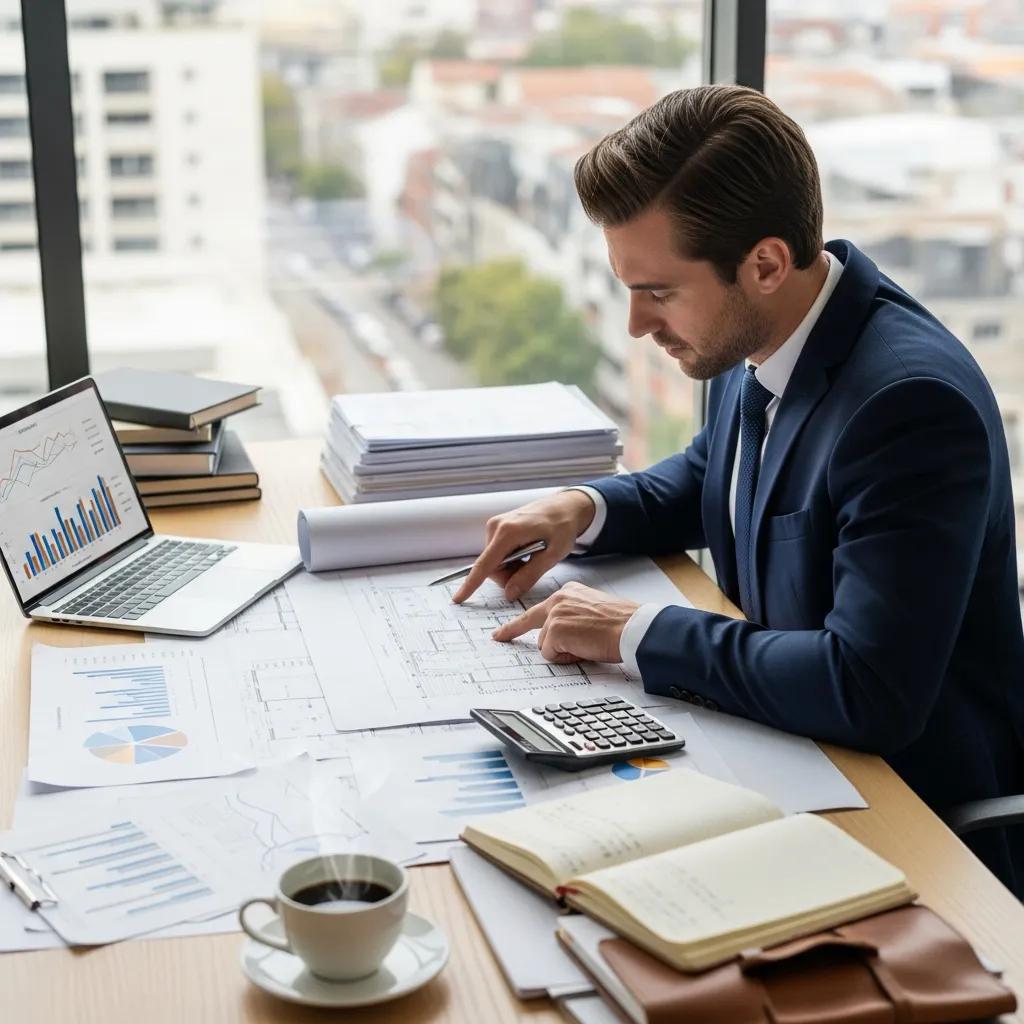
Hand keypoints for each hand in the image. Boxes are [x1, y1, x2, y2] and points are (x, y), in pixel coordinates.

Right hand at [452, 490, 596, 603]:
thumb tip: (509, 593)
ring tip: (532, 557)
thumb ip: (529, 575)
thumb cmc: (562, 527)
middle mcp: (496, 526)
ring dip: (511, 567)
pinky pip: (498, 553)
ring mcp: (496, 525)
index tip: (458, 598)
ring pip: (494, 562)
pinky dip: (511, 559)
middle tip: (532, 568)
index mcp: (508, 532)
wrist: (565, 506)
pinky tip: (527, 550)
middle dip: (509, 575)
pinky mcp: (498, 527)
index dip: (471, 584)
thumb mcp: (552, 555)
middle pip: (491, 566)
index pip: (484, 564)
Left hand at [491, 581, 638, 663]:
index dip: (517, 625)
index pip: (538, 610)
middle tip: (499, 637)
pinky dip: (566, 658)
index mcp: (568, 592)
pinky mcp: (555, 630)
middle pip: (535, 628)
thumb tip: (560, 638)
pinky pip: (550, 654)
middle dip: (529, 638)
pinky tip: (584, 650)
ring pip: (544, 644)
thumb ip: (571, 618)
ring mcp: (555, 614)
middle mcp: (559, 599)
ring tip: (587, 646)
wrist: (633, 628)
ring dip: (563, 652)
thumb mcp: (592, 612)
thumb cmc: (621, 624)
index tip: (500, 633)